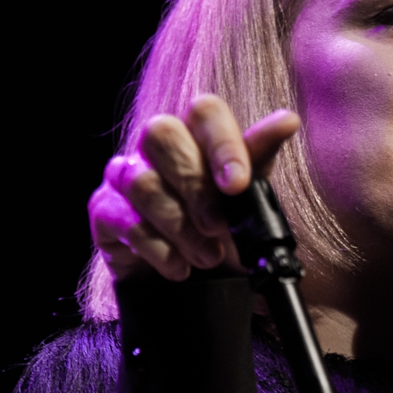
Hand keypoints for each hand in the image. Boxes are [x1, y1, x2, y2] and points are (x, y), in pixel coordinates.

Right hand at [88, 95, 300, 281]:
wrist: (195, 281)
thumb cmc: (222, 225)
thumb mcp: (248, 194)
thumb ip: (261, 156)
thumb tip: (287, 119)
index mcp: (196, 133)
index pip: (204, 111)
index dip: (221, 143)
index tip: (237, 184)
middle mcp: (156, 145)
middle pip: (161, 134)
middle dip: (195, 187)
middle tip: (218, 226)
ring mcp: (125, 175)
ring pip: (143, 183)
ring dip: (181, 227)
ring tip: (207, 256)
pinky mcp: (105, 211)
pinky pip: (125, 221)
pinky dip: (158, 249)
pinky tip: (180, 267)